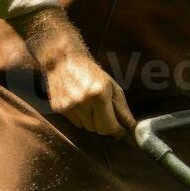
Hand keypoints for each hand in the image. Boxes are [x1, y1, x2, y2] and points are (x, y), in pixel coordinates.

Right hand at [12, 7, 134, 137]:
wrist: (62, 59)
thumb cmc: (92, 72)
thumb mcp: (113, 87)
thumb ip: (122, 109)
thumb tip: (131, 128)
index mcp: (99, 94)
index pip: (109, 127)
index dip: (117, 132)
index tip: (121, 132)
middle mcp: (82, 101)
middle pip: (97, 129)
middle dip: (104, 125)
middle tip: (106, 113)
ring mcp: (68, 105)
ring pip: (85, 127)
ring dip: (91, 120)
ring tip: (90, 103)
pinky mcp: (57, 108)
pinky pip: (74, 122)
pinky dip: (79, 116)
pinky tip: (78, 102)